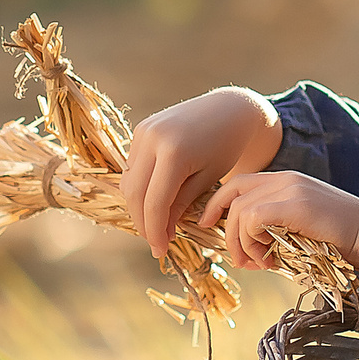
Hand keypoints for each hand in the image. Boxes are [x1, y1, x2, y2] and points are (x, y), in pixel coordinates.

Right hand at [122, 88, 282, 250]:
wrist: (229, 109)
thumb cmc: (226, 147)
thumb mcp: (208, 180)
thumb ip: (181, 205)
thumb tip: (160, 233)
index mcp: (174, 152)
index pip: (154, 202)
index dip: (155, 231)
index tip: (160, 251)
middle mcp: (152, 138)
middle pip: (134, 193)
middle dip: (143, 222)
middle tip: (157, 243)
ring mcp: (143, 131)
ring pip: (129, 181)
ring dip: (139, 207)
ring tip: (158, 225)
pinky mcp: (141, 129)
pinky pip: (133, 167)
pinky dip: (140, 188)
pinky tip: (155, 201)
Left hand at [199, 171, 358, 272]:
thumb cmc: (340, 240)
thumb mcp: (301, 229)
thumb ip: (275, 229)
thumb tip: (247, 251)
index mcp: (286, 181)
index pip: (238, 183)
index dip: (217, 203)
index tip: (207, 224)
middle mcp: (285, 179)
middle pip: (233, 195)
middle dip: (226, 230)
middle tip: (238, 260)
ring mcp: (291, 188)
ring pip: (240, 210)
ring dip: (241, 243)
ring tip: (258, 263)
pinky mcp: (295, 204)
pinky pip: (253, 218)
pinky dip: (252, 242)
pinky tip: (267, 259)